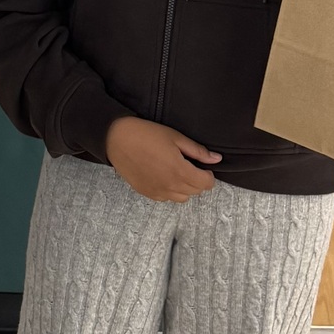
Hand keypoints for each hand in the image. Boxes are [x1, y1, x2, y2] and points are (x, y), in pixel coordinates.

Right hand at [105, 116, 220, 203]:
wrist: (117, 139)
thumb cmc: (146, 134)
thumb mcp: (176, 138)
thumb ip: (198, 151)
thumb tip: (216, 159)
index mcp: (180, 171)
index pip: (206, 184)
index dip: (208, 175)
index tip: (203, 166)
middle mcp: (170, 186)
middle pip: (195, 192)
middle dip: (197, 180)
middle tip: (189, 166)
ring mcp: (157, 191)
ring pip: (182, 198)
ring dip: (185, 188)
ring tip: (176, 172)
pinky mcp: (146, 193)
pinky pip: (166, 198)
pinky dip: (170, 191)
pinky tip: (164, 176)